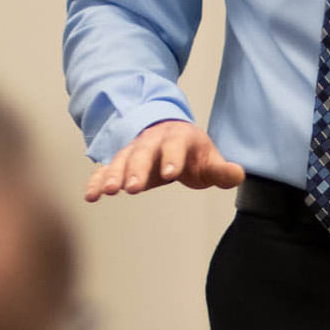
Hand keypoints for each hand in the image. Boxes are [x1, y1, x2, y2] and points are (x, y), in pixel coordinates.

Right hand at [83, 118, 245, 201]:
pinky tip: (91, 195)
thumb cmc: (191, 153)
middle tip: (130, 188)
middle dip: (135, 169)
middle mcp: (152, 140)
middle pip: (143, 152)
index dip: (172, 159)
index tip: (169, 174)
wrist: (169, 134)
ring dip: (113, 175)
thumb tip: (238, 174)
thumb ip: (221, 170)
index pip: (174, 147)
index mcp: (178, 138)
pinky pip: (106, 168)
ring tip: (106, 192)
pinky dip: (97, 179)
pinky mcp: (121, 161)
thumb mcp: (209, 160)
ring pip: (121, 159)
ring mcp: (134, 149)